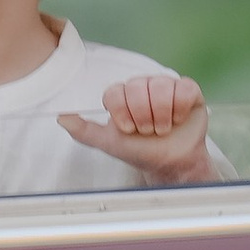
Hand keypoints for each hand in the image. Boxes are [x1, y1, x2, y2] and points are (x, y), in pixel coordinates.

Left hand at [60, 72, 213, 183]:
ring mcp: (166, 86)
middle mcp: (143, 86)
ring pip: (161, 86)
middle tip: (147, 130)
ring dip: (162, 114)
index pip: (116, 91)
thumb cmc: (139, 151)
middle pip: (138, 87)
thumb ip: (84, 131)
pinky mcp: (188, 91)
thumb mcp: (109, 143)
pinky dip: (180, 108)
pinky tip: (178, 119)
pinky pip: (184, 88)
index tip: (129, 129)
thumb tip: (61, 118)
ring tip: (163, 128)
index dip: (123, 112)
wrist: (170, 163)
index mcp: (122, 94)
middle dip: (143, 115)